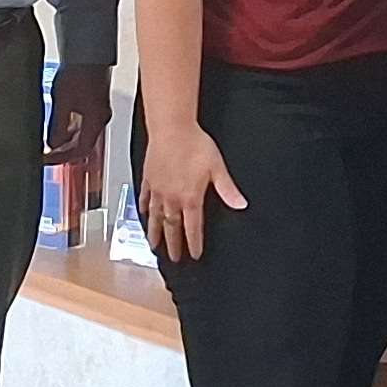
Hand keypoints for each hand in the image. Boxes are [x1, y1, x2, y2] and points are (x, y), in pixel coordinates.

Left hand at [44, 63, 111, 168]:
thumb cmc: (79, 72)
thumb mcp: (63, 103)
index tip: (46, 159)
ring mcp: (98, 110)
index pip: (81, 151)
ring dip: (66, 141)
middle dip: (64, 152)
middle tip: (46, 155)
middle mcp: (100, 118)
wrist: (88, 52)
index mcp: (96, 121)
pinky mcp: (94, 102)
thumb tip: (52, 145)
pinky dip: (69, 129)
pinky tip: (57, 127)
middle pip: (83, 145)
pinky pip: (82, 123)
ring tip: (48, 143)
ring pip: (82, 134)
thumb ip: (57, 127)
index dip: (62, 158)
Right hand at [139, 116, 247, 261]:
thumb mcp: (217, 168)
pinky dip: (145, 209)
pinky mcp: (149, 179)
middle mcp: (172, 198)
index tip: (194, 255)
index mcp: (190, 198)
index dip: (194, 243)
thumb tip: (241, 204)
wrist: (172, 128)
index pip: (192, 228)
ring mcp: (158, 190)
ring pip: (156, 217)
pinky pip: (146, 199)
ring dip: (156, 232)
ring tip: (154, 246)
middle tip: (173, 258)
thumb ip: (227, 189)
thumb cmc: (195, 144)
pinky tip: (145, 215)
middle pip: (172, 227)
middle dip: (173, 245)